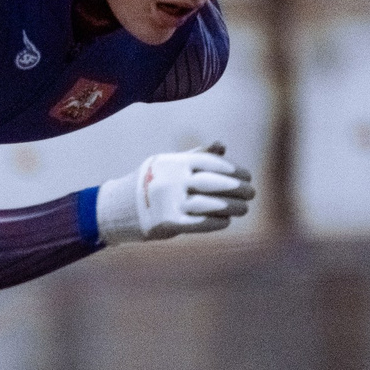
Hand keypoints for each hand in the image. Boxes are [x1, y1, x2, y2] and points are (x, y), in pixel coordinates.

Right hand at [97, 142, 254, 243]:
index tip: (247, 176)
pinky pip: (201, 222)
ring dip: (232, 207)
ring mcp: (170, 202)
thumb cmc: (150, 182)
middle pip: (214, 184)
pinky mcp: (169, 223)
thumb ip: (195, 156)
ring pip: (211, 204)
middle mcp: (172, 180)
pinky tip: (226, 220)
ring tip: (243, 209)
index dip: (233, 170)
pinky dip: (218, 221)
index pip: (211, 163)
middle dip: (238, 189)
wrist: (117, 208)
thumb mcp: (168, 164)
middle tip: (251, 193)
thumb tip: (222, 145)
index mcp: (174, 162)